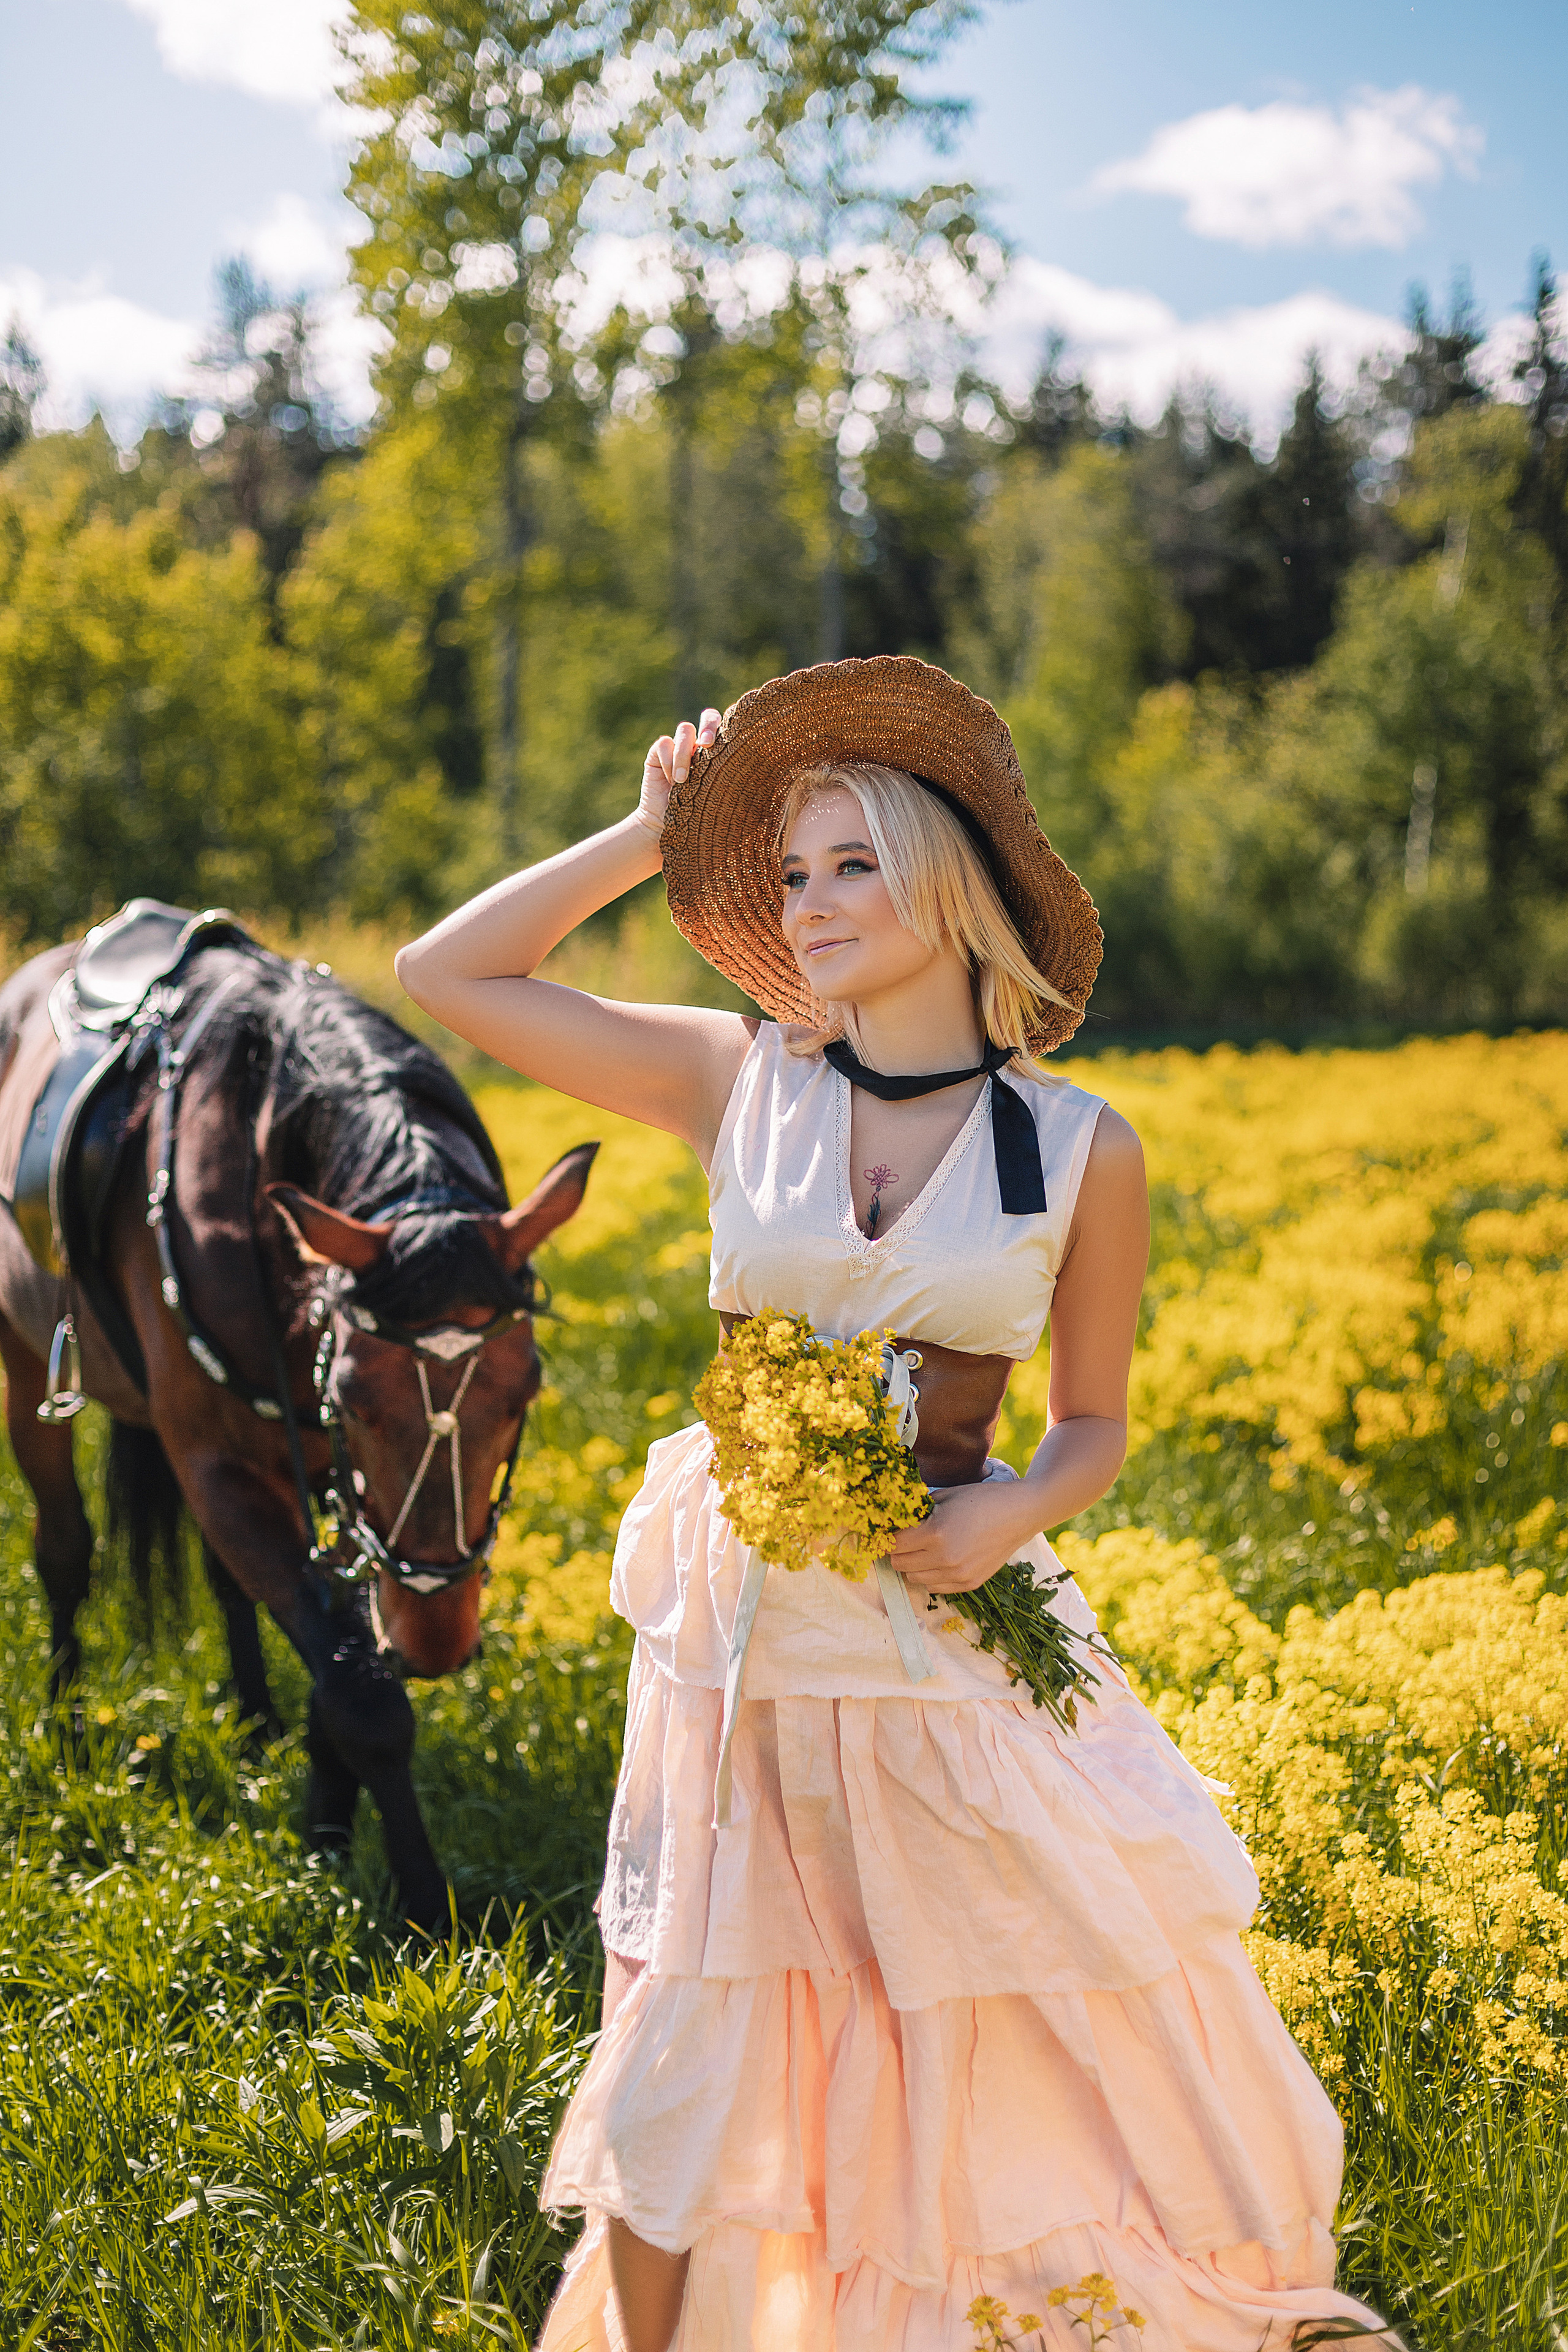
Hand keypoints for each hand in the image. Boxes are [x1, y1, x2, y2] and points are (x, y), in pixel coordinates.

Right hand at [635, 707, 721, 835]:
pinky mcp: (658, 753)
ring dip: (684, 753)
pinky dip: (668, 760)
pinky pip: (664, 743)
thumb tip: (758, 775)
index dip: (729, 728)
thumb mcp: (719, 798)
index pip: (729, 729)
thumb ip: (731, 781)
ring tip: (682, 780)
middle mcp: (700, 746)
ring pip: (685, 729)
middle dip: (709, 726)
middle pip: (709, 717)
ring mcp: (679, 746)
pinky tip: (669, 780)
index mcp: (719, 754)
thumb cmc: (698, 817)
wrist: (665, 827)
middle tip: (706, 745)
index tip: (729, 746)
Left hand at [890, 1478, 1042, 1594]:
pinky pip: (935, 1588)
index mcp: (936, 1533)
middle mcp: (945, 1559)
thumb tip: (894, 1521)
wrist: (1019, 1514)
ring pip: (914, 1579)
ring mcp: (958, 1575)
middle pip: (900, 1565)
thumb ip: (917, 1512)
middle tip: (906, 1539)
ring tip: (924, 1550)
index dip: (889, 1537)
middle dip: (898, 1551)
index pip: (894, 1545)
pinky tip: (939, 1560)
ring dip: (913, 1566)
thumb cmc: (981, 1499)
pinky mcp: (970, 1583)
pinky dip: (931, 1576)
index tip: (892, 1530)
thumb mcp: (944, 1497)